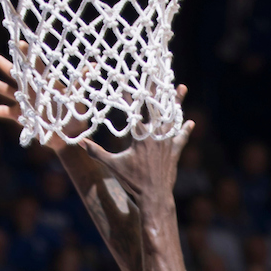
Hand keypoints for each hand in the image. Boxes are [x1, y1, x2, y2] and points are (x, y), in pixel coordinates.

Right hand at [0, 47, 89, 149]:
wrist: (69, 136)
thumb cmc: (75, 114)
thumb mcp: (76, 97)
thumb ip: (80, 81)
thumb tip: (94, 65)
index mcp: (44, 82)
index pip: (34, 64)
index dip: (26, 54)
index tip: (17, 43)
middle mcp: (32, 89)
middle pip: (15, 75)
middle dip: (4, 66)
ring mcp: (24, 102)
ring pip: (4, 89)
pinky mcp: (20, 117)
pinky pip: (2, 112)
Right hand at [81, 86, 191, 210]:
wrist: (155, 197)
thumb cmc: (133, 182)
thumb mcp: (113, 166)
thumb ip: (97, 152)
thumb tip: (80, 143)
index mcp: (140, 137)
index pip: (134, 110)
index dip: (129, 94)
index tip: (126, 78)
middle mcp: (155, 137)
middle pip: (157, 108)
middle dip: (157, 89)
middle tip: (160, 73)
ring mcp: (166, 144)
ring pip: (172, 119)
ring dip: (177, 103)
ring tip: (182, 87)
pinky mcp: (174, 153)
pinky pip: (181, 138)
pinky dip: (185, 131)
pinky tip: (190, 122)